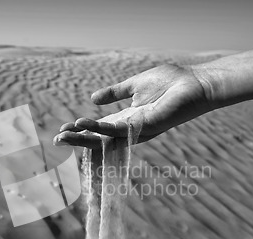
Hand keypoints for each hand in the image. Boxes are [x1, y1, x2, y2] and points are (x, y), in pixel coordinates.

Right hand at [53, 63, 213, 148]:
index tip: (62, 130)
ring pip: (105, 138)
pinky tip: (83, 123)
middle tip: (56, 140)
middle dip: (78, 140)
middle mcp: (130, 128)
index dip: (81, 130)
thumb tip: (93, 98)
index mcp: (127, 118)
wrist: (195, 83)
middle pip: (99, 138)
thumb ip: (115, 93)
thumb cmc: (171, 83)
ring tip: (63, 135)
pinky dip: (99, 127)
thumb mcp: (135, 85)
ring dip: (83, 137)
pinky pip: (117, 129)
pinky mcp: (145, 126)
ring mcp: (137, 130)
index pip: (99, 128)